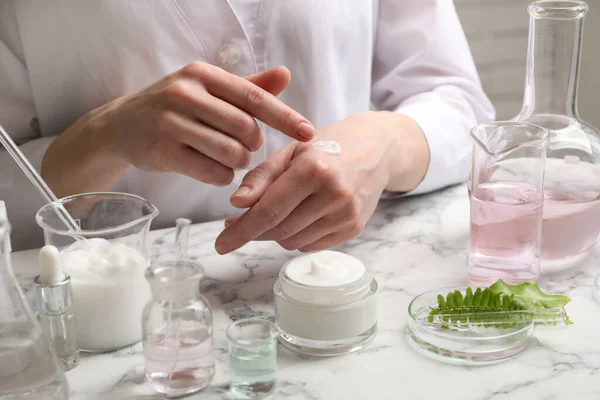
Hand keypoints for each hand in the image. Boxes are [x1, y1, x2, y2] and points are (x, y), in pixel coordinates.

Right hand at [42, 62, 314, 196]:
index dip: (285, 117)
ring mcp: (170, 123)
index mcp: (202, 74)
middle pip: (246, 128)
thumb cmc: (175, 107)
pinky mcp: (162, 152)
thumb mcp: (208, 90)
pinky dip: (221, 176)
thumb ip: (248, 87)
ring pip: (231, 152)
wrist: (121, 126)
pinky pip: (212, 172)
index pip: (254, 97)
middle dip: (254, 144)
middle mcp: (185, 93)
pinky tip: (212, 168)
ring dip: (239, 162)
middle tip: (244, 146)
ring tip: (229, 157)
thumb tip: (285, 74)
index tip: (309, 134)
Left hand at [214, 112, 415, 253]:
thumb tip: (236, 204)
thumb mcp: (291, 151)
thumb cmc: (328, 146)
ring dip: (274, 233)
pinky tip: (299, 216)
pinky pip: (310, 245)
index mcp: (314, 169)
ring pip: (292, 242)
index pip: (269, 211)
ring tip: (275, 212)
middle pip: (279, 230)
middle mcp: (335, 194)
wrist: (376, 150)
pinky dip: (296, 236)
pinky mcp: (354, 229)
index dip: (241, 231)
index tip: (221, 244)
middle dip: (253, 230)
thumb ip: (261, 177)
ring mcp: (347, 215)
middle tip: (238, 222)